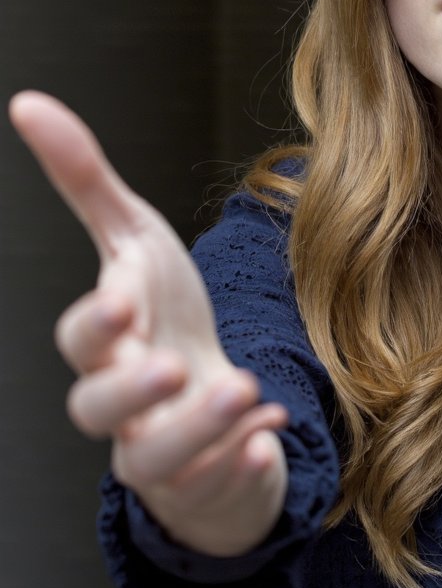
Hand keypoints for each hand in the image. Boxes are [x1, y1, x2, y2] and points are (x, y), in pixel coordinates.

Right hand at [9, 91, 287, 555]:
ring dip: (199, 429)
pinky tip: (269, 439)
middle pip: (96, 409)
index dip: (94, 321)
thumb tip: (28, 102)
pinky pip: (217, 485)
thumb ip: (84, 180)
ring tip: (245, 392)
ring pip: (156, 458)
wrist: (209, 391)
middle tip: (175, 366)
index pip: (80, 338)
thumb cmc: (163, 314)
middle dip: (131, 388)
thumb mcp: (134, 240)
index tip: (126, 299)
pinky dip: (241, 464)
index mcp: (108, 341)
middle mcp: (123, 400)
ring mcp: (162, 445)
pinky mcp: (207, 476)